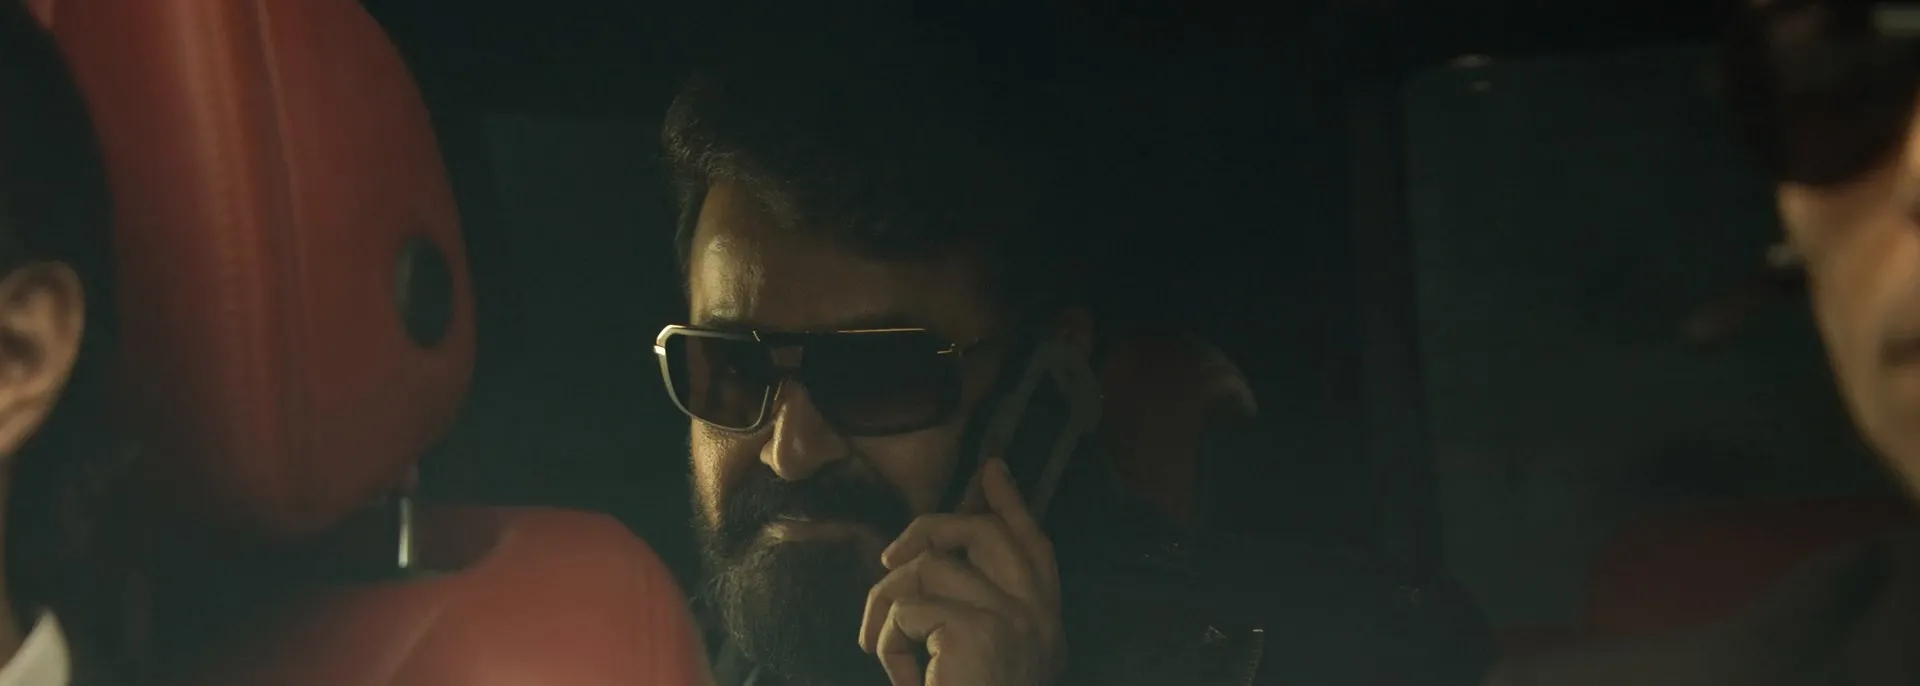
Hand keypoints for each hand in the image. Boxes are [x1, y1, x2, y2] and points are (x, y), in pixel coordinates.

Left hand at [858, 458, 1064, 685]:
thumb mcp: (986, 655)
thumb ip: (979, 608)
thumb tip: (941, 557)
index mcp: (1045, 620)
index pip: (1034, 543)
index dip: (1011, 504)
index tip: (992, 471)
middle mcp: (1040, 614)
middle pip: (984, 533)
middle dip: (929, 530)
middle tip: (890, 557)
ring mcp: (1013, 619)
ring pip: (928, 569)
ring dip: (886, 606)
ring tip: (880, 646)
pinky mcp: (977, 630)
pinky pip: (908, 609)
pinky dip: (886, 641)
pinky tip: (897, 675)